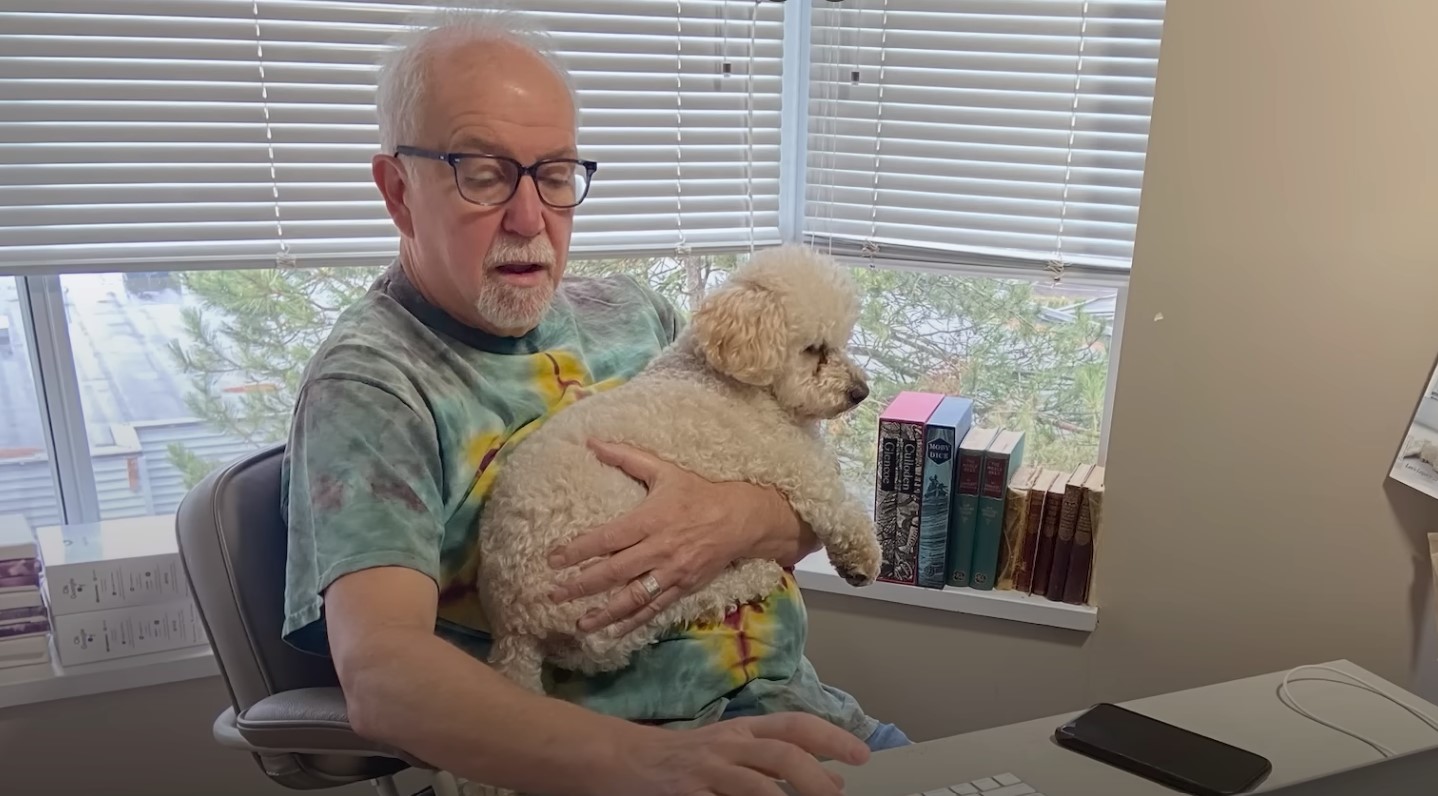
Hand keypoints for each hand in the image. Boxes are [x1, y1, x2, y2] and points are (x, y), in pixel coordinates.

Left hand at [546, 440, 817, 635]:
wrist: (742, 519)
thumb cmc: (699, 492)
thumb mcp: (664, 470)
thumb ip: (627, 457)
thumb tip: (592, 441)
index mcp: (651, 519)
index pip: (607, 539)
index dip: (578, 550)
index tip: (552, 560)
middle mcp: (659, 549)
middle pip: (614, 572)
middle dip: (581, 585)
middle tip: (553, 595)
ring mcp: (672, 572)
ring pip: (633, 597)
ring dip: (604, 612)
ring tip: (579, 624)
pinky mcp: (683, 587)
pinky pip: (655, 608)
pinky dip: (633, 622)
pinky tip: (613, 633)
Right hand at [597, 713, 869, 795]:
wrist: (614, 759)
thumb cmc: (676, 758)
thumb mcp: (725, 750)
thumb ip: (769, 761)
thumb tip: (829, 779)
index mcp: (740, 730)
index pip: (792, 725)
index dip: (831, 736)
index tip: (862, 755)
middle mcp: (726, 746)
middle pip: (781, 753)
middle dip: (816, 778)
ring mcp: (705, 772)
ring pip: (756, 786)